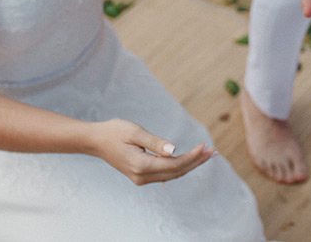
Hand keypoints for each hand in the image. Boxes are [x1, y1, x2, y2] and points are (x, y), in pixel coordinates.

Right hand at [88, 118, 215, 184]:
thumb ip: (155, 142)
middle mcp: (142, 176)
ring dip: (190, 165)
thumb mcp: (135, 132)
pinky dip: (179, 166)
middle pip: (176, 172)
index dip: (192, 157)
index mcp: (141, 165)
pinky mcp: (141, 176)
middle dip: (196, 162)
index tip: (205, 147)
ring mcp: (141, 178)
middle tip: (214, 151)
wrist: (96, 141)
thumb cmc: (115, 131)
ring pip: (172, 175)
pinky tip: (191, 160)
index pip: (174, 164)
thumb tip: (174, 150)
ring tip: (207, 155)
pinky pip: (165, 174)